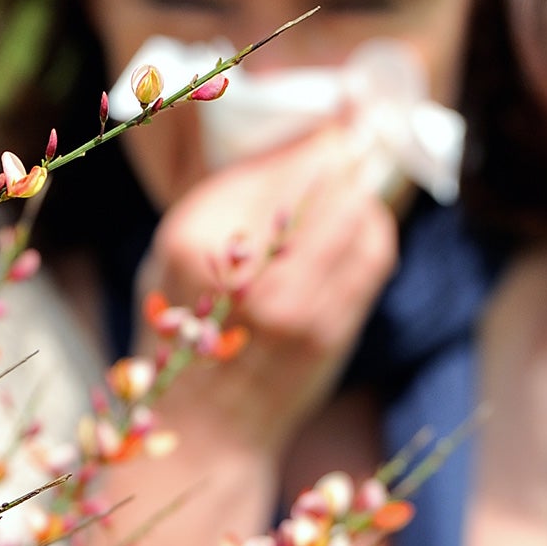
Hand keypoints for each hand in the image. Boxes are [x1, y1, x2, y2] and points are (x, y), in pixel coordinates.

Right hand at [135, 121, 398, 463]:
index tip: (341, 118)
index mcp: (191, 240)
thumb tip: (299, 142)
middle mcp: (243, 269)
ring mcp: (292, 304)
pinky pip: (373, 254)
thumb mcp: (172, 256)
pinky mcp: (329, 330)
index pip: (275, 165)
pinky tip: (360, 229)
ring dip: (361, 193)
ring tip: (355, 186)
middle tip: (362, 132)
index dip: (316, 138)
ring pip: (356, 212)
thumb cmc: (183, 331)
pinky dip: (374, 231)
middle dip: (346, 154)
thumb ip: (225, 204)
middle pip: (323, 180)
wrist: (202, 427)